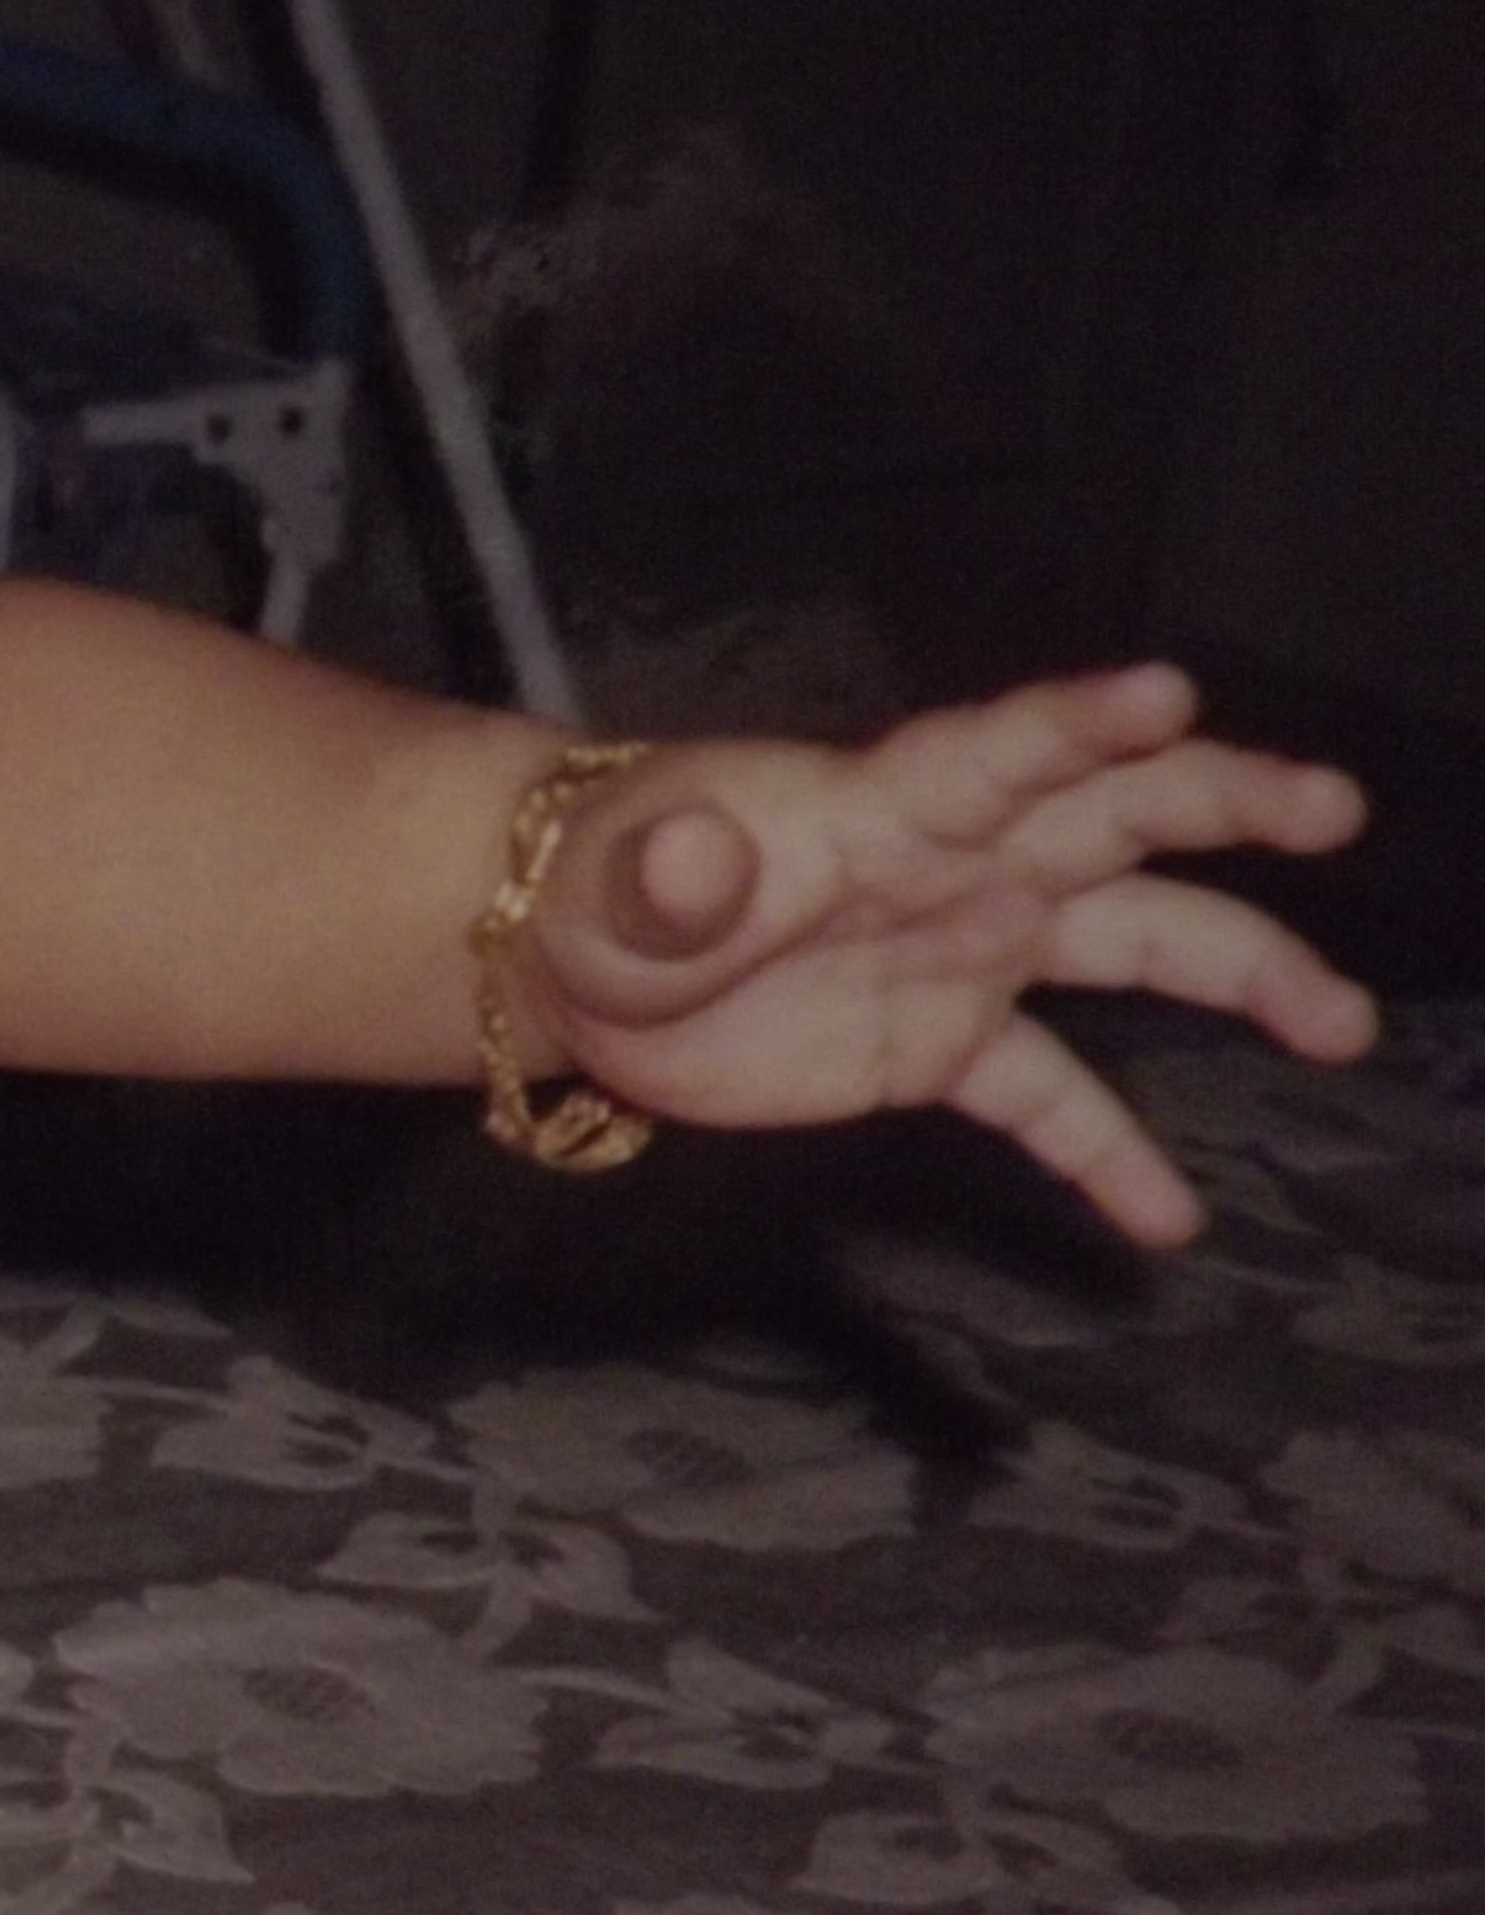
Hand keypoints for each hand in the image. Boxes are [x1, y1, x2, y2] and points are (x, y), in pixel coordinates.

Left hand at [516, 665, 1376, 1242]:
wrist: (573, 964)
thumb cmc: (598, 889)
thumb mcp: (617, 884)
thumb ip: (669, 876)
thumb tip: (692, 862)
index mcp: (880, 805)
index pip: (995, 752)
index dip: (1078, 722)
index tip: (1172, 694)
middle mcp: (956, 865)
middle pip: (1115, 818)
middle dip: (1227, 804)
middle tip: (1330, 810)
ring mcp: (965, 953)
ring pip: (1134, 948)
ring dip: (1245, 976)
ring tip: (1341, 1025)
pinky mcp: (942, 1047)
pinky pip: (1050, 1098)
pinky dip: (1108, 1155)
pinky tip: (1169, 1220)